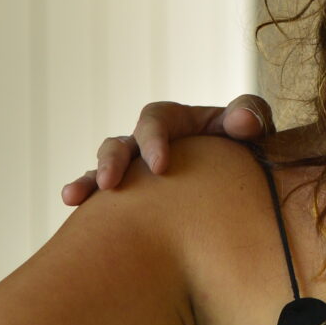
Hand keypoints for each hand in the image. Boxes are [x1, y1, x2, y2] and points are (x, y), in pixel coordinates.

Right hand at [59, 94, 276, 205]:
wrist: (243, 188)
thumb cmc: (248, 152)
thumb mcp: (254, 130)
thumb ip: (250, 117)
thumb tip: (242, 122)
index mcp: (175, 122)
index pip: (156, 120)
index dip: (154, 139)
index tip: (160, 166)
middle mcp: (148, 144)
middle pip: (122, 142)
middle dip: (114, 161)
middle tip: (111, 183)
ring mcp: (135, 172)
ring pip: (104, 169)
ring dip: (89, 180)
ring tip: (73, 195)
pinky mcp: (130, 200)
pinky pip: (102, 200)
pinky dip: (86, 198)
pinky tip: (71, 207)